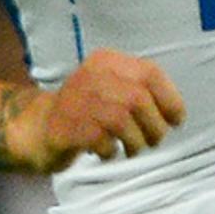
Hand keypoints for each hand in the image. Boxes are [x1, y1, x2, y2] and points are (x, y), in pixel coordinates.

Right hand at [4, 50, 184, 171]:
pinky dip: (111, 151)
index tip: (176, 120)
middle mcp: (91, 75)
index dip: (170, 99)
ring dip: (135, 142)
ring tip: (131, 149)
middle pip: (138, 100)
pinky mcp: (66, 127)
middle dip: (154, 127)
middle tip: (152, 141)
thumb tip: (175, 114)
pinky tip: (105, 151)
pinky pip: (103, 141)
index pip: (149, 73)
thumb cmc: (87, 112)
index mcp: (106, 61)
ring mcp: (76, 101)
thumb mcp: (112, 88)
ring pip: (122, 121)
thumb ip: (140, 91)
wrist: (38, 128)